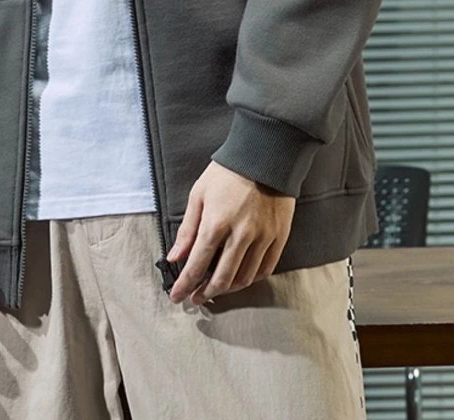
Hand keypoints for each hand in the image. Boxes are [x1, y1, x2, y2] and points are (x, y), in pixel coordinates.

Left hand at [166, 161, 295, 304]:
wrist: (265, 156)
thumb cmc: (227, 173)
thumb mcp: (199, 194)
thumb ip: (187, 229)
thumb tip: (175, 257)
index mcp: (216, 223)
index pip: (197, 264)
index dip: (185, 285)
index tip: (177, 297)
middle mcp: (240, 235)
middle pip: (222, 278)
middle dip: (205, 293)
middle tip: (196, 298)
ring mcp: (262, 237)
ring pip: (244, 278)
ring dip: (227, 289)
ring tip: (216, 290)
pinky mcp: (279, 237)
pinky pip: (265, 269)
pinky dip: (251, 279)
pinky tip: (240, 279)